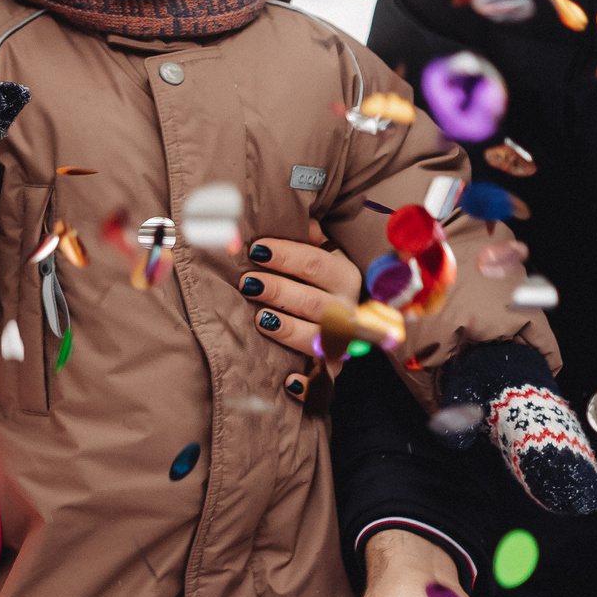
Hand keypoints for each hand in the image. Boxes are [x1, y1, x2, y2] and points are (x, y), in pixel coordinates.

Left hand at [242, 228, 360, 392]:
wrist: (348, 321)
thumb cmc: (319, 280)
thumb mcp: (321, 252)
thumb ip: (307, 235)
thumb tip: (289, 211)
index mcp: (345, 276)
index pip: (315, 262)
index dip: (284, 255)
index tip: (255, 250)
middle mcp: (349, 309)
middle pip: (314, 301)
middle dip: (278, 291)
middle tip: (247, 284)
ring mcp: (343, 342)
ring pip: (316, 337)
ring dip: (287, 329)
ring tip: (259, 319)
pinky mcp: (332, 371)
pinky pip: (323, 383)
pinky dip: (307, 385)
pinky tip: (287, 381)